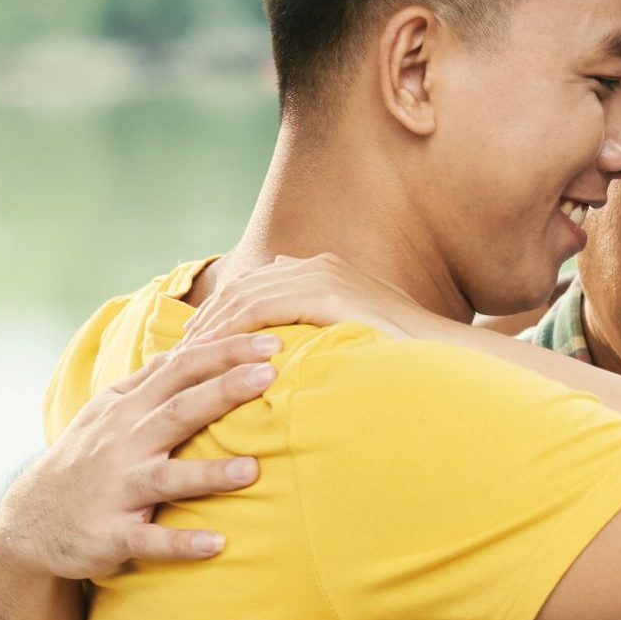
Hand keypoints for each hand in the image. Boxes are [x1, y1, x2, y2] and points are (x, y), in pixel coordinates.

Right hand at [0, 334, 279, 580]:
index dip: (222, 354)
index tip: (270, 343)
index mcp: (128, 411)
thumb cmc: (88, 457)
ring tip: (252, 470)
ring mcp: (116, 490)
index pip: (178, 371)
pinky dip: (180, 544)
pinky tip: (217, 545)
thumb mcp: (110, 410)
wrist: (31, 522)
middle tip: (270, 374)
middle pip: (177, 412)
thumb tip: (197, 341)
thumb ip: (153, 378)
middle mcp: (123, 445)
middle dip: (222, 392)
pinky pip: (149, 540)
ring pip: (165, 478)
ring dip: (208, 475)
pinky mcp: (111, 534)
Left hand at [180, 253, 436, 345]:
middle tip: (177, 350)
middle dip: (207, 318)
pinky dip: (230, 330)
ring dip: (211, 326)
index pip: (256, 283)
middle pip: (243, 286)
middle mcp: (318, 263)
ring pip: (244, 296)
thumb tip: (287, 339)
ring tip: (185, 356)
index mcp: (323, 268)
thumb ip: (322, 326)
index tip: (197, 341)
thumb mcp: (354, 333)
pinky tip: (211, 352)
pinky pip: (259, 309)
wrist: (443, 352)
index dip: (222, 310)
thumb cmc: (403, 353)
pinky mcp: (323, 291)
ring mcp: (321, 274)